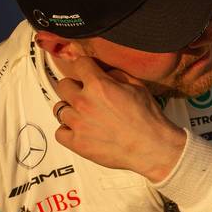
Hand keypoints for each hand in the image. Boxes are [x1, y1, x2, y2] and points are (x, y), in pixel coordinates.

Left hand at [51, 56, 185, 180]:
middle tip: (85, 95)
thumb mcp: (138, 87)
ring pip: (59, 109)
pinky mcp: (77, 143)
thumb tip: (103, 71)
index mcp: (99, 85)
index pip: (79, 64)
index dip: (85, 67)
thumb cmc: (148, 119)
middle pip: (63, 85)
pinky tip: (80, 131)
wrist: (152, 147)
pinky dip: (68, 131)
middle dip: (74, 88)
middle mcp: (84, 102)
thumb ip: (117, 75)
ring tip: (84, 116)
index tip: (87, 72)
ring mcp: (78, 123)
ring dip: (71, 110)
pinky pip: (59, 133)